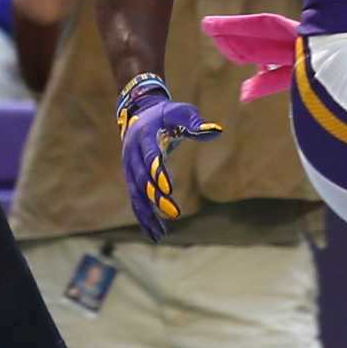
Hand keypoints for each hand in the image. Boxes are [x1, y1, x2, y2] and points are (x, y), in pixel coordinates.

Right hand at [116, 76, 222, 242]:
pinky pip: (135, 201)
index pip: (150, 156)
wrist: (140, 114)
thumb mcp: (180, 113)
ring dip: (147, 214)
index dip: (157, 172)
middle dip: (155, 197)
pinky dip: (143, 217)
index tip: (168, 189)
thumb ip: (195, 122)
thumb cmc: (166, 115)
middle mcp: (132, 154)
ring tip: (160, 234)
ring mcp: (129, 168)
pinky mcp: (131, 179)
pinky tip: (155, 234)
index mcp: (143, 136)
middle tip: (174, 212)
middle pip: (141, 179)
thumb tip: (217, 130)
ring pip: (135, 195)